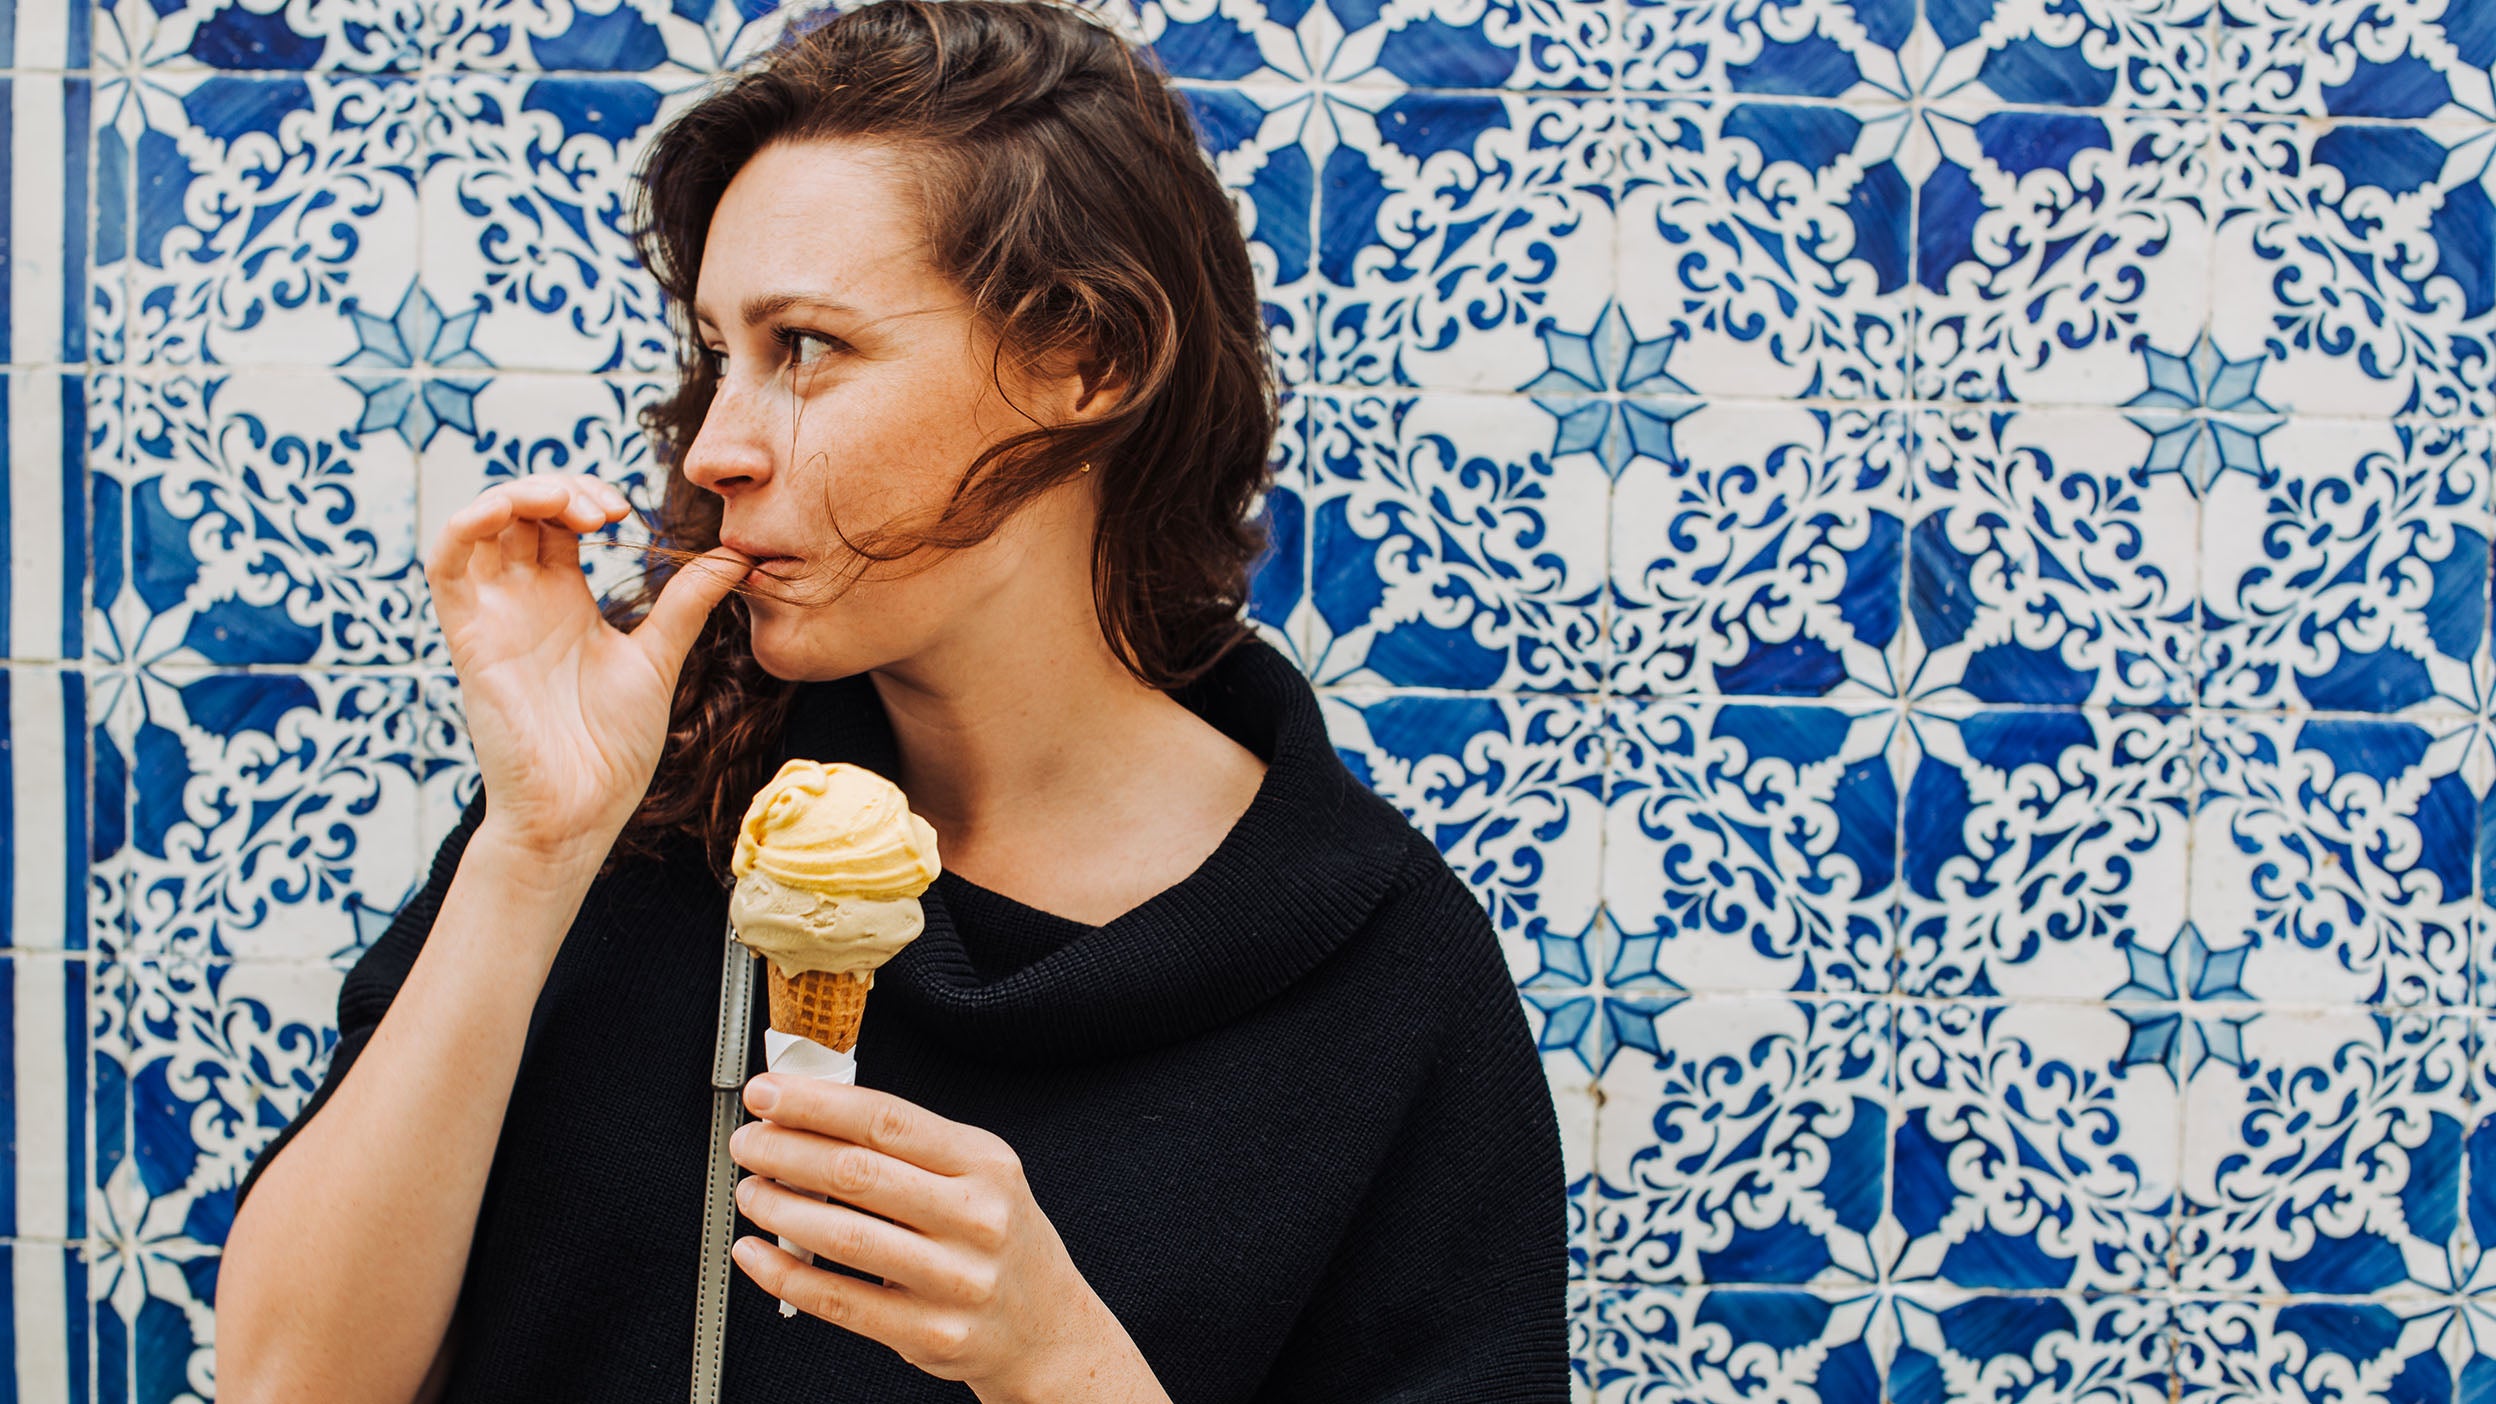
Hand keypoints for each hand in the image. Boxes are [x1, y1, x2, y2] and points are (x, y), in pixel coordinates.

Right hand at [422, 474, 753, 866]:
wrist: (581, 810)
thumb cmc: (613, 747)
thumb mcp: (657, 658)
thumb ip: (687, 604)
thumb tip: (738, 556)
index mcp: (564, 600)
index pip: (558, 519)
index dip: (585, 494)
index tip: (628, 510)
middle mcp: (523, 599)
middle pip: (520, 510)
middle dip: (561, 488)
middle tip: (609, 509)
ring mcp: (493, 614)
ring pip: (479, 524)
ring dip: (517, 493)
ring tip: (571, 507)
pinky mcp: (469, 636)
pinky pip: (445, 565)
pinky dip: (465, 524)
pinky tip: (503, 510)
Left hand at [728, 1076, 1170, 1402]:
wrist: (1047, 1328)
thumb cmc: (1000, 1240)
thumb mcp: (980, 1173)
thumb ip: (910, 1146)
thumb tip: (815, 1116)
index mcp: (984, 1163)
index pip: (886, 1119)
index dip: (815, 1104)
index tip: (768, 1095)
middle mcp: (976, 1217)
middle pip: (858, 1172)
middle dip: (784, 1151)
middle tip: (749, 1143)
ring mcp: (955, 1280)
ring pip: (845, 1236)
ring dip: (780, 1210)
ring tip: (752, 1193)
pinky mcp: (930, 1332)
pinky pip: (841, 1302)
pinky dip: (787, 1275)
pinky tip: (758, 1254)